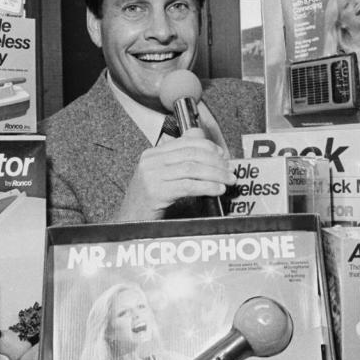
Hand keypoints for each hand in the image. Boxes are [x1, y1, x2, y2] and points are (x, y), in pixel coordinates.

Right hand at [116, 129, 233, 221]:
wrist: (129, 221)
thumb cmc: (148, 201)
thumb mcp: (162, 176)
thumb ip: (180, 159)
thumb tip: (202, 138)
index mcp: (153, 153)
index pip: (187, 141)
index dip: (210, 146)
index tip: (223, 156)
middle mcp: (151, 161)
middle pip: (192, 154)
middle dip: (216, 162)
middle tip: (230, 172)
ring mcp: (151, 175)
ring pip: (192, 168)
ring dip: (215, 175)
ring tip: (228, 182)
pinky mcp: (156, 192)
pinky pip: (188, 185)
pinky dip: (207, 187)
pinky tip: (217, 190)